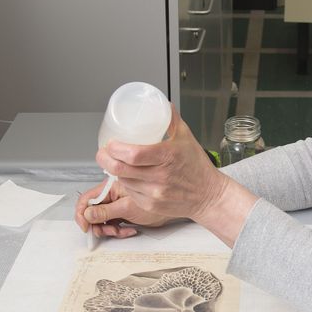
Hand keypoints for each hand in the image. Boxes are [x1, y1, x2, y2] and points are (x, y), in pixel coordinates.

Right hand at [75, 179, 178, 238]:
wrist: (178, 203)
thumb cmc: (160, 201)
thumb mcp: (129, 209)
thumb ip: (108, 211)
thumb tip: (88, 214)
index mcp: (111, 187)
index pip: (87, 199)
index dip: (82, 213)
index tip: (86, 226)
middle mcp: (113, 193)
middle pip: (93, 211)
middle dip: (98, 224)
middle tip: (109, 232)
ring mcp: (119, 202)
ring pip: (103, 218)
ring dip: (108, 228)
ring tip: (121, 231)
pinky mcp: (124, 210)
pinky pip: (113, 222)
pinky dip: (118, 229)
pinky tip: (129, 230)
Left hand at [92, 106, 255, 246]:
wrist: (208, 194)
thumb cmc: (197, 166)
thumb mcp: (187, 137)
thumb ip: (172, 120)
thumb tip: (163, 104)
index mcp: (168, 157)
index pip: (132, 154)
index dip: (114, 149)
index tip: (110, 143)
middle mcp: (160, 177)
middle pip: (120, 169)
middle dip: (105, 160)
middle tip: (103, 152)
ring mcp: (155, 194)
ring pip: (123, 181)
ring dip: (116, 171)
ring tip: (116, 163)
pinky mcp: (151, 206)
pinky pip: (130, 193)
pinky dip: (127, 184)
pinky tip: (130, 177)